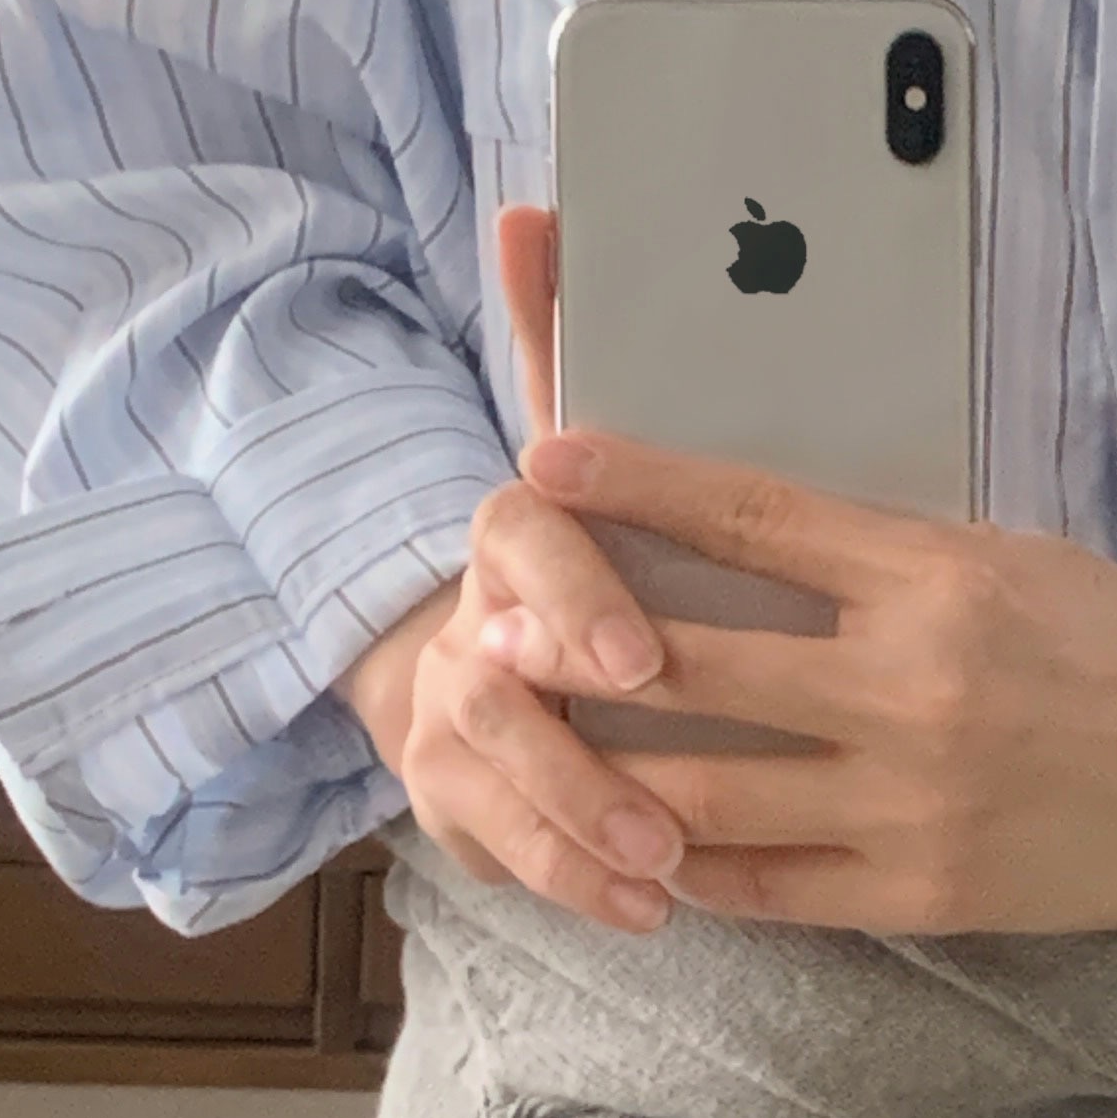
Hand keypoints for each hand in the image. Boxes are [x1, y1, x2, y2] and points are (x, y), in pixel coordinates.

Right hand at [333, 207, 695, 931]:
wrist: (476, 627)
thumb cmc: (583, 536)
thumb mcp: (590, 436)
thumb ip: (568, 340)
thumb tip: (537, 209)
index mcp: (517, 525)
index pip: (523, 547)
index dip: (576, 601)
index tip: (638, 661)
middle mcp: (467, 619)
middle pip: (491, 691)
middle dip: (576, 756)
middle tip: (665, 810)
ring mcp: (449, 715)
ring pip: (489, 783)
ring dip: (578, 833)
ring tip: (667, 876)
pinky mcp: (453, 798)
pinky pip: (501, 853)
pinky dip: (571, 881)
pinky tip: (651, 909)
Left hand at [496, 423, 1116, 932]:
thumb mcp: (1007, 557)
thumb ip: (882, 556)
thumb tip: (746, 536)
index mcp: (932, 574)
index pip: (749, 514)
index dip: (633, 484)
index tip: (541, 457)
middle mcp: (910, 682)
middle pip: (693, 663)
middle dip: (574, 653)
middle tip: (488, 638)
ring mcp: (913, 796)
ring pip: (705, 794)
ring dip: (604, 777)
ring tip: (532, 761)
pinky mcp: (927, 890)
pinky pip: (769, 887)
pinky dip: (691, 870)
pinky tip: (634, 854)